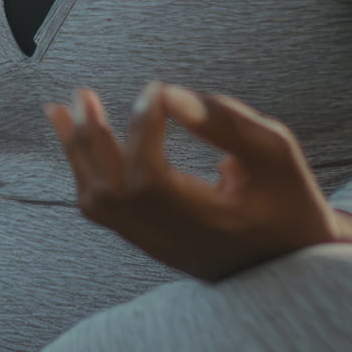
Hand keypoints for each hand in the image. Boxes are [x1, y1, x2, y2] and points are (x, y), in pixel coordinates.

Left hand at [44, 82, 351, 280]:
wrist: (292, 260)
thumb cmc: (288, 199)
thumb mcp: (275, 155)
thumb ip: (225, 124)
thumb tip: (168, 93)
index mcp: (209, 224)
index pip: (151, 180)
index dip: (144, 131)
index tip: (156, 90)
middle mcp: (173, 240)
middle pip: (110, 194)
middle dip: (92, 139)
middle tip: (82, 94)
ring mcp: (155, 245)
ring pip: (98, 204)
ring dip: (77, 153)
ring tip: (58, 109)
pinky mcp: (148, 241)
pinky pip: (103, 210)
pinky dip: (85, 171)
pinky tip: (77, 138)